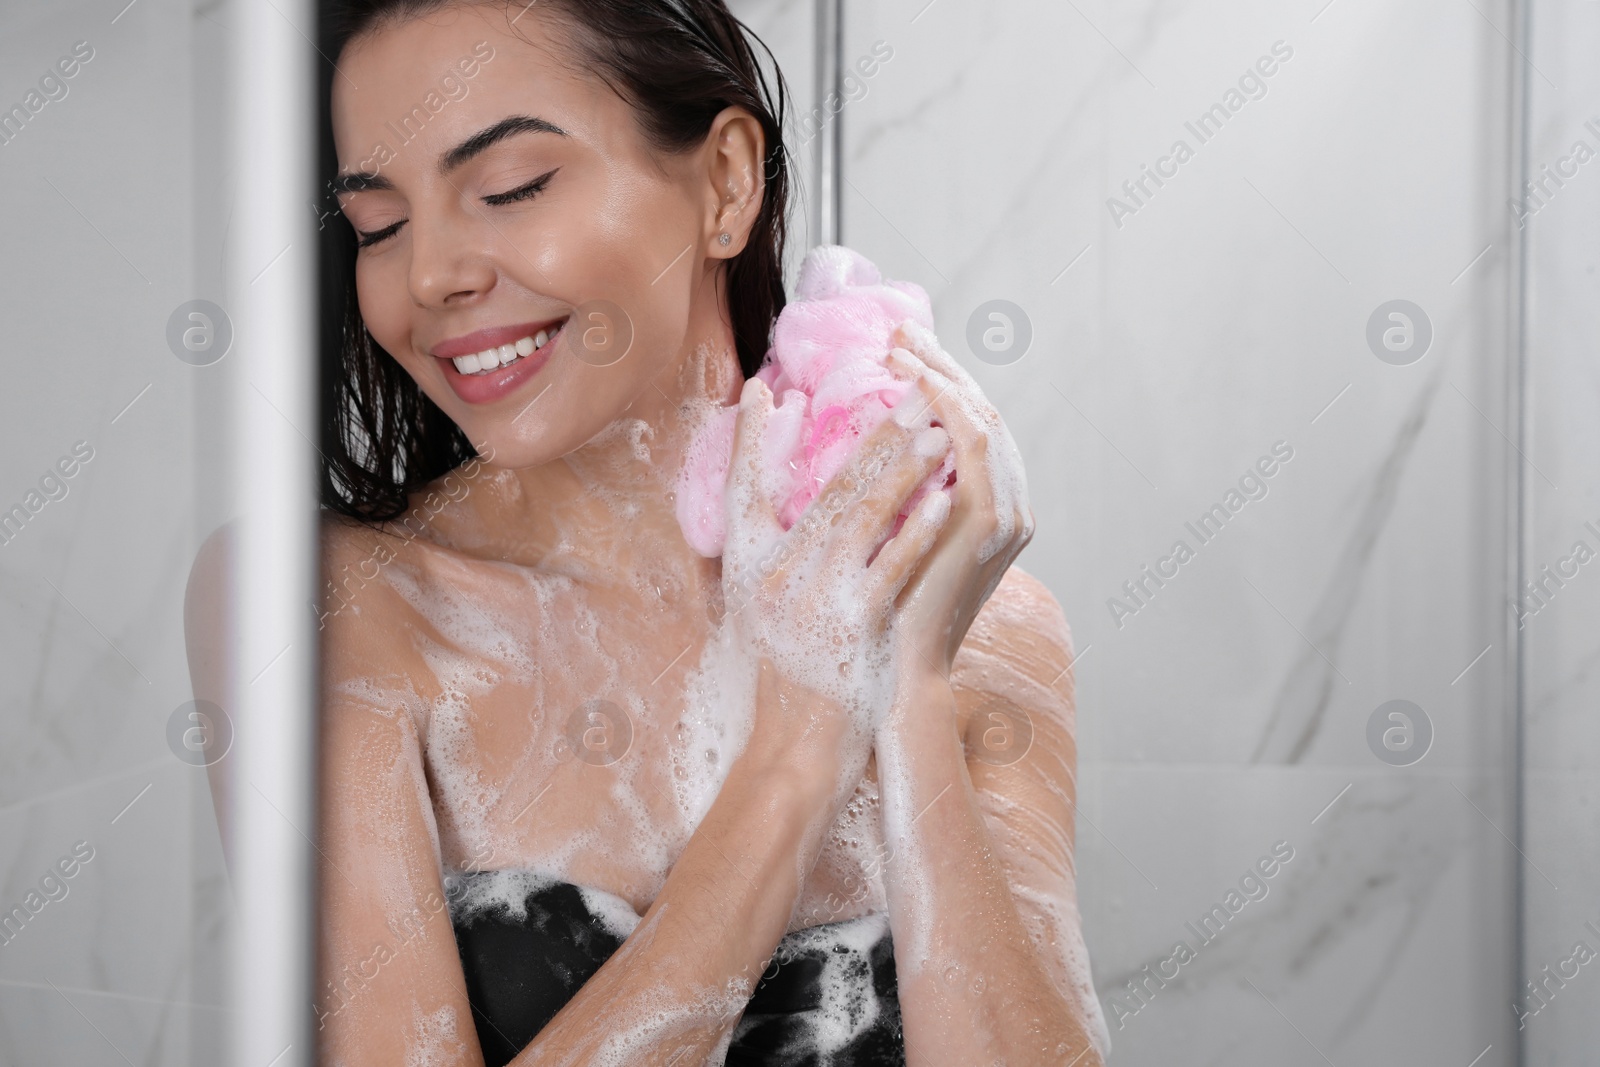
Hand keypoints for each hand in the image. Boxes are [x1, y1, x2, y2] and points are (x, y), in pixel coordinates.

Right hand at [718, 375, 955, 763]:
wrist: (796, 747)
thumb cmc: (784, 671)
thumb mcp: (755, 606)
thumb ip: (765, 548)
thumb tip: (784, 504)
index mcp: (748, 567)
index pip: (740, 487)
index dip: (752, 437)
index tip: (771, 388)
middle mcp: (777, 577)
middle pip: (826, 489)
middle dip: (874, 436)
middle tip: (910, 391)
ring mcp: (817, 600)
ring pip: (865, 518)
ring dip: (904, 467)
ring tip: (936, 429)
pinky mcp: (856, 626)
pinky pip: (893, 565)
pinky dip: (919, 527)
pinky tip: (945, 497)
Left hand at [881, 319, 1034, 681]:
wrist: (891, 667)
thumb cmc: (878, 606)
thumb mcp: (886, 533)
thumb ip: (892, 489)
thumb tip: (858, 436)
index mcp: (985, 508)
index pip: (969, 427)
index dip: (938, 381)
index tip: (898, 348)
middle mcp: (1007, 507)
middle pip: (982, 413)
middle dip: (941, 366)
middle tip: (900, 332)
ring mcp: (1006, 514)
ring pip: (984, 420)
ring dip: (943, 376)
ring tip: (901, 347)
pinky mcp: (991, 523)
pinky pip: (978, 447)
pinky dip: (952, 408)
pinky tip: (920, 382)